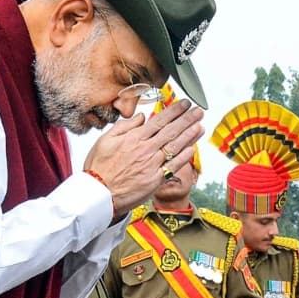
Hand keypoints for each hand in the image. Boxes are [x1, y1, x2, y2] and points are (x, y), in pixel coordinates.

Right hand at [83, 98, 204, 215]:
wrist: (98, 194)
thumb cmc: (99, 167)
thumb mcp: (105, 140)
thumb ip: (125, 126)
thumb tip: (141, 117)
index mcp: (134, 138)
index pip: (159, 121)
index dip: (174, 111)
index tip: (184, 103)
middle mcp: (146, 150)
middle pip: (171, 131)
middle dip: (187, 119)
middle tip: (199, 111)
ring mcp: (152, 165)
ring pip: (175, 147)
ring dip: (190, 135)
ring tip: (200, 125)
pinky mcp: (155, 180)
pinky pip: (173, 166)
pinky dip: (184, 157)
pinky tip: (193, 148)